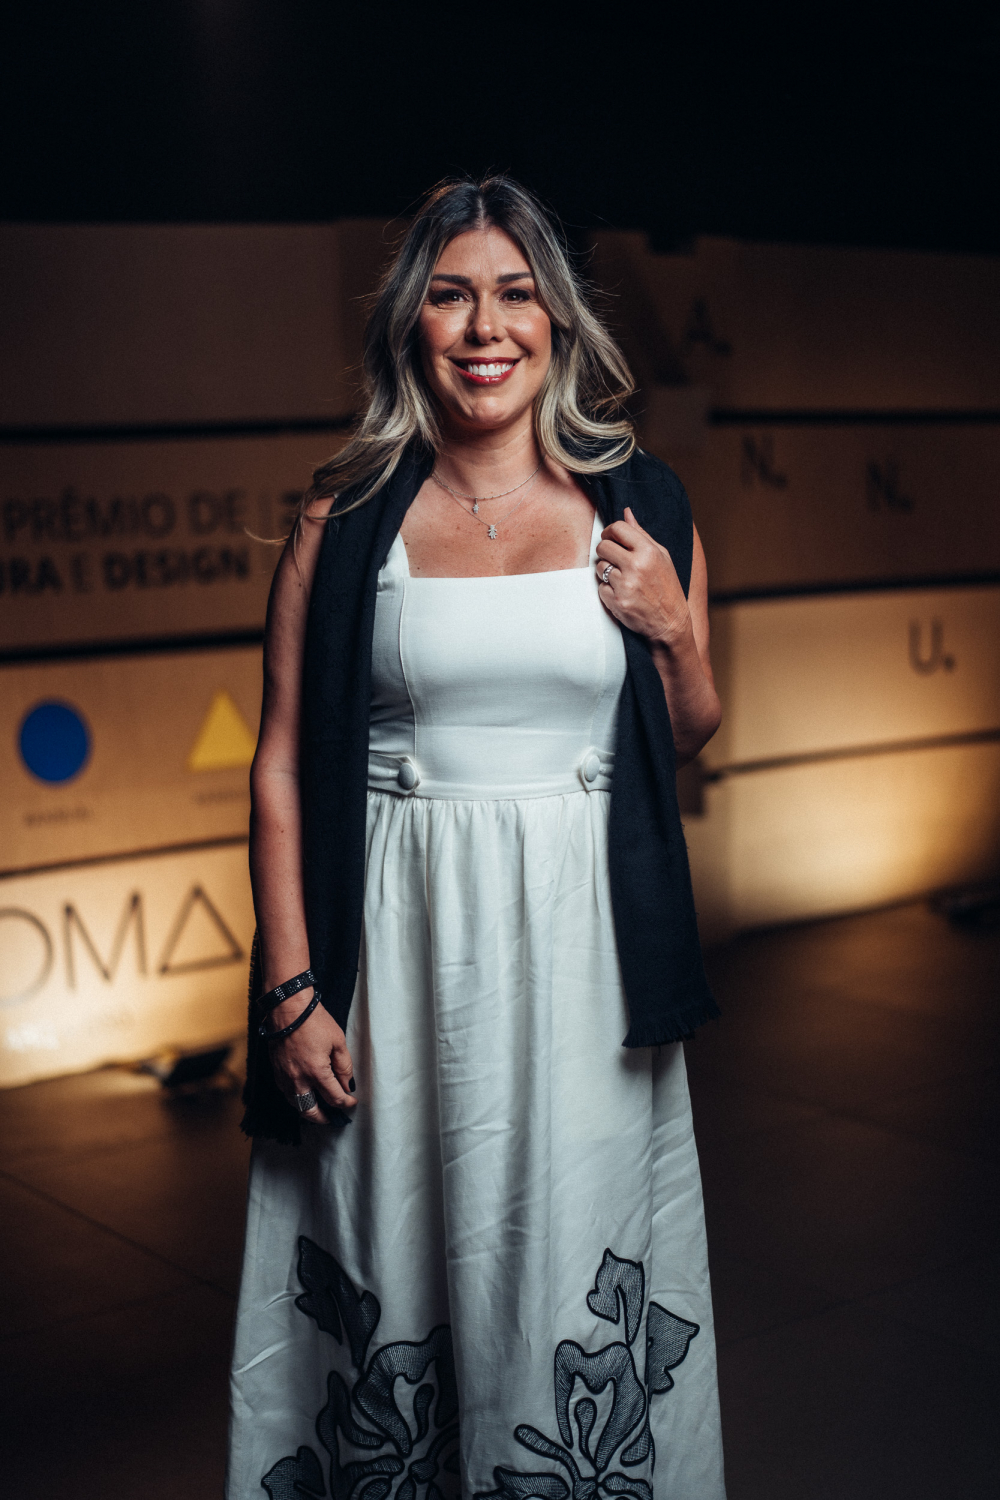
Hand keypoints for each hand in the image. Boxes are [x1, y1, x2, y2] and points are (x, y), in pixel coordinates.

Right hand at [266, 990, 356, 1123]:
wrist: (288, 1008)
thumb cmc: (314, 1021)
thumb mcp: (338, 1041)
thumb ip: (344, 1066)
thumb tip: (347, 1084)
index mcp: (317, 1072)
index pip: (334, 1098)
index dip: (346, 1103)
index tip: (351, 1102)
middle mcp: (298, 1079)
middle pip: (310, 1111)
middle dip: (322, 1118)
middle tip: (331, 1118)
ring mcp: (284, 1076)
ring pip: (295, 1104)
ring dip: (307, 1110)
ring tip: (317, 1110)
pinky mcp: (275, 1070)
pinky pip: (285, 1092)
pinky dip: (295, 1098)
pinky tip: (302, 1094)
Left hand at [595, 507, 691, 648]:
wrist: (670, 622)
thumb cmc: (667, 587)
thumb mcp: (661, 556)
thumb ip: (641, 534)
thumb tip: (626, 512)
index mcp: (649, 551)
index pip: (617, 529)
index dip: (610, 532)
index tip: (611, 538)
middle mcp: (636, 566)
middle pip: (603, 546)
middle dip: (605, 551)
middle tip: (614, 559)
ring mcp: (625, 585)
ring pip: (599, 567)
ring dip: (606, 572)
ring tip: (622, 578)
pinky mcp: (616, 601)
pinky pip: (600, 588)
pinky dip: (607, 590)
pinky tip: (622, 593)